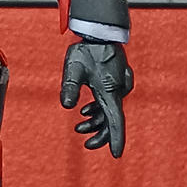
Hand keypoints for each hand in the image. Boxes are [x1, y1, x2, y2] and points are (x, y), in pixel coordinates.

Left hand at [60, 40, 133, 158]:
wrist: (100, 32)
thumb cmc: (87, 49)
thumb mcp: (73, 69)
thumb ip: (70, 87)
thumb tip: (66, 105)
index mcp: (109, 91)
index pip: (115, 122)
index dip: (115, 140)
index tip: (116, 155)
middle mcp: (118, 91)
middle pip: (112, 120)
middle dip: (99, 134)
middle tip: (85, 143)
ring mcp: (120, 86)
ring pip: (110, 111)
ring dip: (96, 120)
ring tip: (79, 125)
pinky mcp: (117, 81)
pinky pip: (111, 101)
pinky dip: (99, 108)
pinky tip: (86, 109)